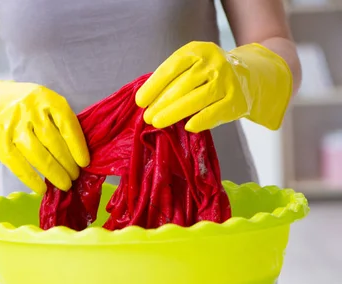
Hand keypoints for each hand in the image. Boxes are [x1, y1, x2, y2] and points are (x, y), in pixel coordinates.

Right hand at [0, 79, 89, 193]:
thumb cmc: (26, 108)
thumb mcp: (44, 104)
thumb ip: (60, 122)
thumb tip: (80, 155)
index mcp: (46, 98)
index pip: (67, 123)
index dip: (78, 146)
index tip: (85, 162)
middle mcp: (29, 109)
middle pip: (53, 142)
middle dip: (67, 164)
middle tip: (75, 177)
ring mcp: (12, 125)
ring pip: (37, 154)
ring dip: (53, 173)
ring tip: (64, 184)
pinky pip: (16, 164)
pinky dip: (30, 179)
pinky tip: (41, 188)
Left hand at [135, 41, 292, 132]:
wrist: (249, 74)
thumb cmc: (208, 74)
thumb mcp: (192, 66)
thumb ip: (173, 78)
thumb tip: (147, 101)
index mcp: (199, 51)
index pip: (172, 68)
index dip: (154, 85)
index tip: (140, 101)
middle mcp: (214, 63)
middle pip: (182, 85)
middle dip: (161, 103)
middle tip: (147, 116)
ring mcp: (227, 81)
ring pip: (197, 99)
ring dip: (174, 112)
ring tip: (157, 122)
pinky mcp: (236, 100)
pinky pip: (216, 112)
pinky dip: (201, 120)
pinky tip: (187, 127)